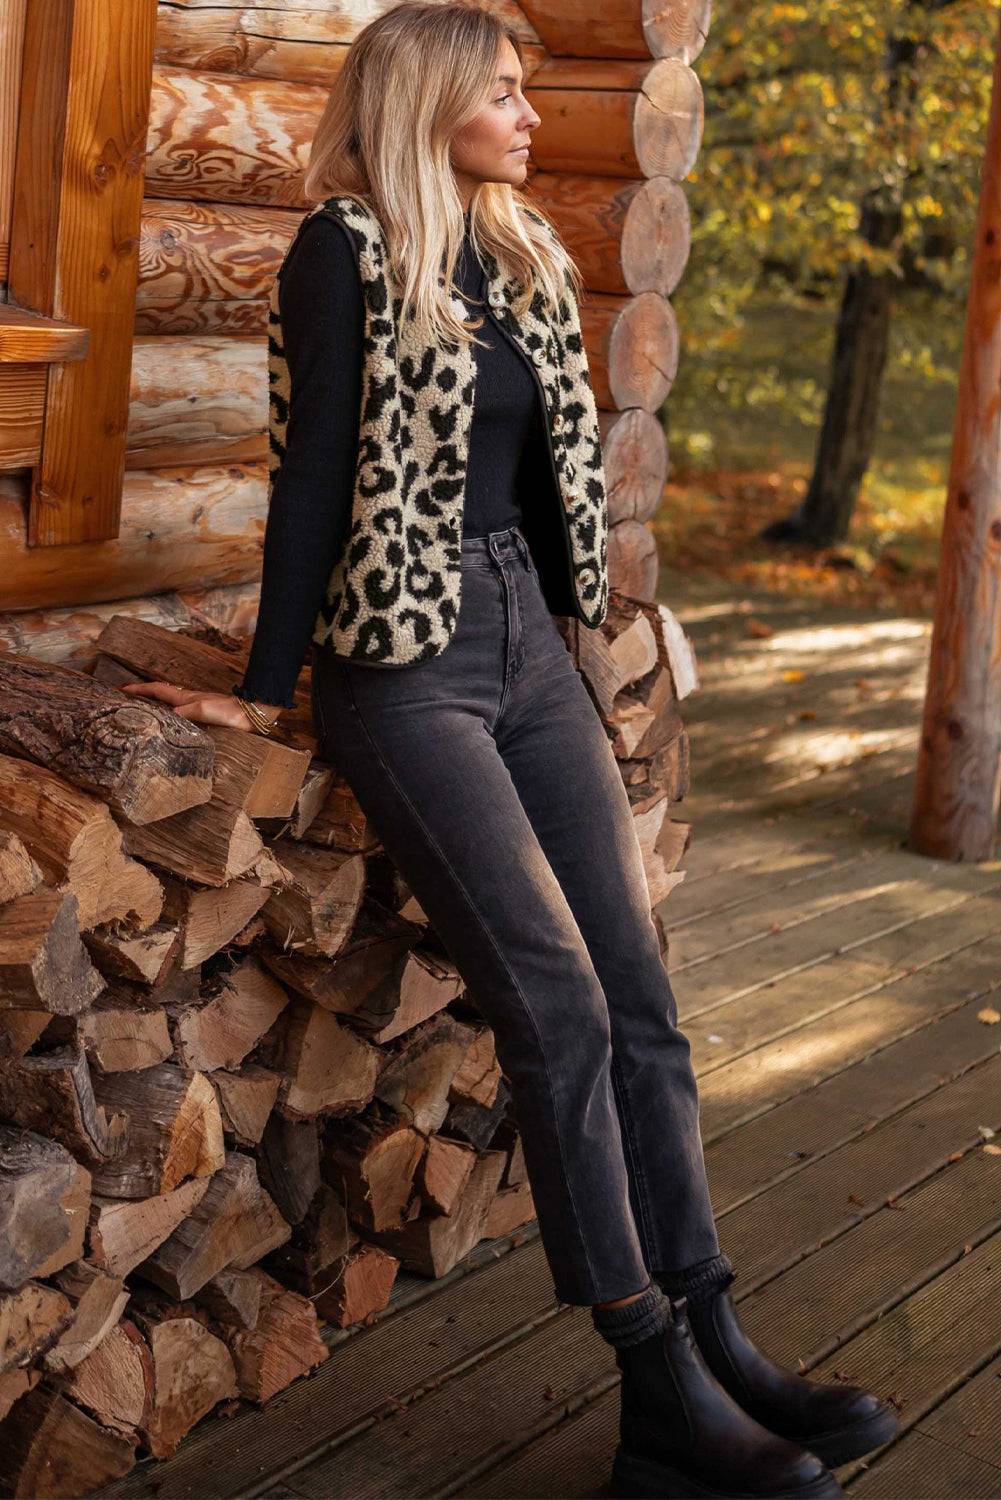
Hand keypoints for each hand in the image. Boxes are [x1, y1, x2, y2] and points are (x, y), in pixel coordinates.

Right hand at [120, 680, 279, 732]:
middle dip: (142, 693)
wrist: (251, 715)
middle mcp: (188, 700)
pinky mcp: (204, 716)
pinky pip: (179, 713)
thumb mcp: (202, 710)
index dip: (138, 689)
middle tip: (126, 696)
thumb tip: (164, 716)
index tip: (121, 689)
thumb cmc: (228, 712)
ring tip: (141, 708)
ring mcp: (196, 707)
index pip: (156, 690)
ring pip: (169, 702)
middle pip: (160, 693)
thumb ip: (183, 712)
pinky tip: (169, 721)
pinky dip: (168, 714)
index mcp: (184, 697)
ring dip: (154, 702)